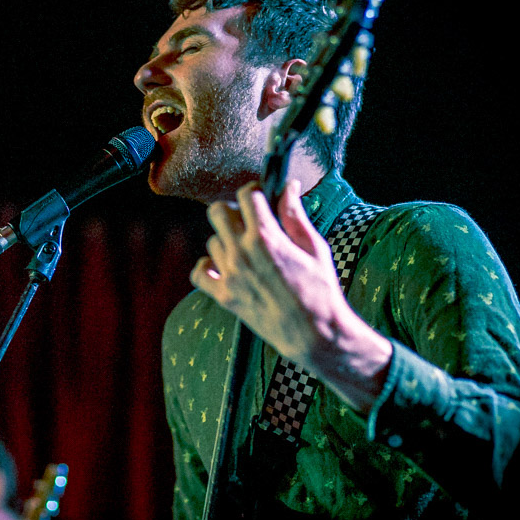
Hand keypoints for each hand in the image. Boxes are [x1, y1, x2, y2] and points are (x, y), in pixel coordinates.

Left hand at [190, 180, 390, 411]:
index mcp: (266, 237)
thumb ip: (295, 215)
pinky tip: (223, 267)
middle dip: (234, 210)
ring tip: (248, 251)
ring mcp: (229, 275)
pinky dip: (207, 267)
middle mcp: (242, 253)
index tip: (262, 199)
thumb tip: (289, 186)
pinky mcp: (223, 296)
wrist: (314, 334)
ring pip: (212, 240)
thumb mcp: (314, 247)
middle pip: (217, 211)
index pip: (246, 195)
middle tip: (250, 222)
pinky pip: (198, 272)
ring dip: (227, 240)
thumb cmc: (320, 289)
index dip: (255, 192)